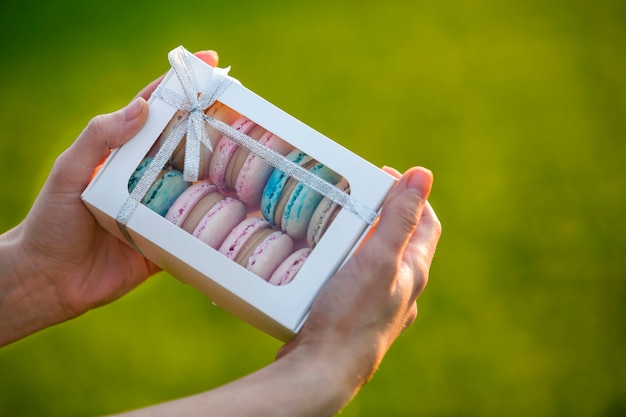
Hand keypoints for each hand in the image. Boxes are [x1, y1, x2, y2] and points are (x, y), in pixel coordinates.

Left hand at [0, 50, 219, 345]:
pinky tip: (243, 214)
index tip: (211, 64)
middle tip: (248, 117)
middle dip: (215, 128)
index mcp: (124, 153)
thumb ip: (99, 138)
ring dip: (224, 174)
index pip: (156, 111)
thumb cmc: (52, 221)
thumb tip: (141, 106)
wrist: (51, 282)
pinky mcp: (167, 242)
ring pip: (199, 185)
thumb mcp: (70, 172)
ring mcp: (159, 209)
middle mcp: (146, 177)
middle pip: (187, 145)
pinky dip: (219, 223)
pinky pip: (197, 230)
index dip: (182, 86)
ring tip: (256, 162)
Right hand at [277, 166, 440, 406]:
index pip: (425, 222)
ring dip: (360, 236)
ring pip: (375, 260)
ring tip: (336, 221)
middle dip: (382, 212)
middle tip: (355, 194)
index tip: (384, 175)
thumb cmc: (351, 316)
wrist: (323, 369)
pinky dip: (343, 260)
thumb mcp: (379, 258)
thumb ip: (401, 218)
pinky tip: (323, 259)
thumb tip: (424, 175)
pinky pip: (354, 278)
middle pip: (399, 240)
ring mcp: (378, 305)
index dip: (411, 195)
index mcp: (413, 272)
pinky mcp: (354, 315)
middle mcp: (401, 289)